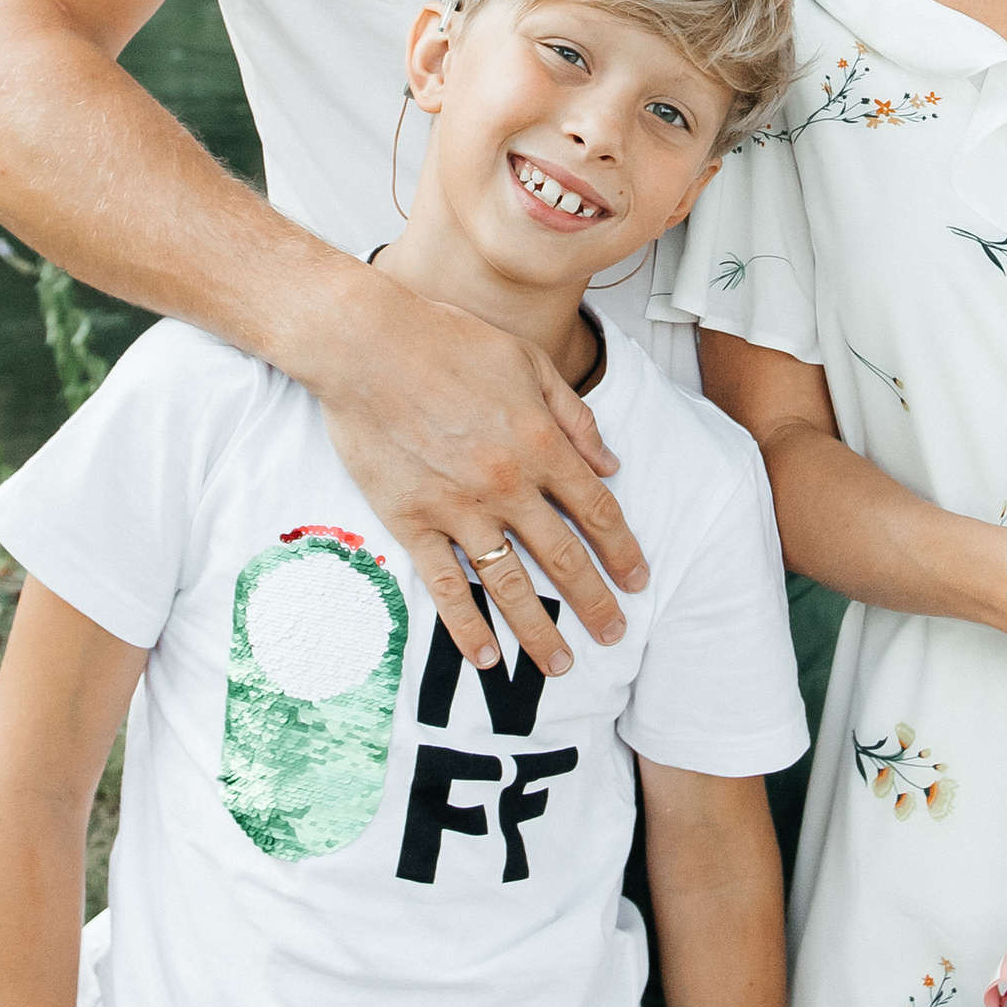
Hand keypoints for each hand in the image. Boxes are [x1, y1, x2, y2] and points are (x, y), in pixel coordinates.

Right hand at [317, 266, 646, 677]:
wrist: (368, 345)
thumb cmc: (450, 343)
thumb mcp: (529, 363)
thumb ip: (575, 417)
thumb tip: (611, 464)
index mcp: (541, 444)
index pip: (597, 511)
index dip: (623, 550)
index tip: (638, 581)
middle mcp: (508, 484)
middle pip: (563, 557)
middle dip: (594, 602)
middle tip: (615, 634)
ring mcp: (458, 507)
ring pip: (510, 583)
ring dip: (539, 630)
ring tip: (562, 663)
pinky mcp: (411, 520)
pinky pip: (444, 584)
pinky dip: (466, 625)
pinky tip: (485, 656)